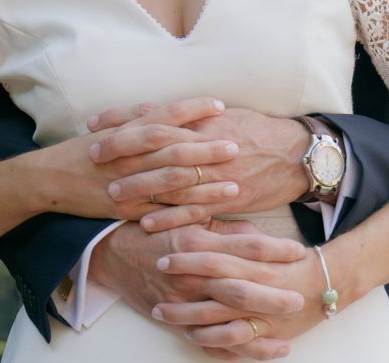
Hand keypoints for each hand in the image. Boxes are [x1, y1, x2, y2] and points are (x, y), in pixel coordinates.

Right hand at [35, 98, 239, 219]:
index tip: (220, 105)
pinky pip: (160, 213)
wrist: (48, 180)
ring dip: (205, 185)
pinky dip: (185, 214)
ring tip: (234, 185)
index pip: (164, 116)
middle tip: (237, 147)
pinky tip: (208, 214)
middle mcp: (128, 158)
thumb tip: (165, 109)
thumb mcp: (106, 130)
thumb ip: (136, 119)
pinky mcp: (126, 210)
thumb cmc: (79, 152)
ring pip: (172, 184)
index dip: (193, 109)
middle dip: (207, 149)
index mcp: (125, 133)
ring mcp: (128, 185)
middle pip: (174, 150)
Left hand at [88, 102, 310, 230]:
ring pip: (170, 181)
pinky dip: (168, 217)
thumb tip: (157, 113)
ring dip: (139, 187)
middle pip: (156, 147)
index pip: (155, 118)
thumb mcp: (225, 115)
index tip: (95, 125)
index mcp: (203, 122)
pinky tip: (145, 223)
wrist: (295, 155)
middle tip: (92, 157)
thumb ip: (190, 117)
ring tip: (110, 194)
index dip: (122, 121)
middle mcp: (206, 146)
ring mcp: (215, 174)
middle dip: (122, 152)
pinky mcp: (226, 199)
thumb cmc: (259, 131)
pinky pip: (193, 211)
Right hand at [89, 219, 306, 360]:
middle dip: (273, 297)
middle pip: (240, 289)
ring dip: (258, 332)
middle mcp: (192, 276)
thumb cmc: (155, 233)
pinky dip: (233, 351)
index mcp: (199, 245)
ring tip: (288, 340)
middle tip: (300, 299)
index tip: (299, 252)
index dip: (276, 250)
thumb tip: (260, 238)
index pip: (246, 247)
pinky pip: (207, 342)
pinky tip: (257, 355)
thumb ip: (225, 230)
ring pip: (226, 322)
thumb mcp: (188, 221)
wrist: (114, 254)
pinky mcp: (176, 322)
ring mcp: (183, 302)